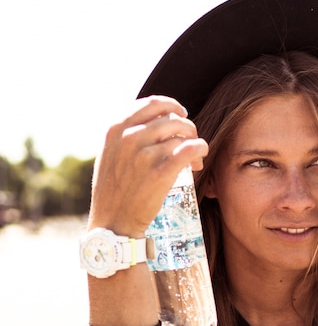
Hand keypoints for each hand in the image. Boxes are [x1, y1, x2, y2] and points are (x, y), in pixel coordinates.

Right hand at [88, 96, 208, 236]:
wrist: (113, 222)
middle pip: (171, 118)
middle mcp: (129, 137)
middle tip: (190, 143)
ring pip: (183, 133)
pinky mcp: (161, 171)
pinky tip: (199, 158)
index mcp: (115, 129)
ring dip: (194, 142)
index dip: (172, 106)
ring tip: (194, 159)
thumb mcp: (110, 155)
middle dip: (187, 128)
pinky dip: (200, 149)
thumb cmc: (114, 192)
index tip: (181, 115)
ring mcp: (144, 153)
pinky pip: (190, 148)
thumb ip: (126, 136)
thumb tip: (153, 124)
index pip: (151, 103)